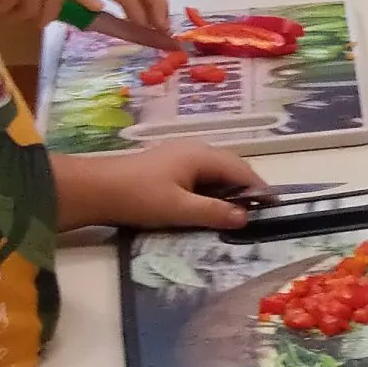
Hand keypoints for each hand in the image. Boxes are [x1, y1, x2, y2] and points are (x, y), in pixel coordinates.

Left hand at [52, 141, 260, 233]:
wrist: (94, 189)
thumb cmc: (138, 197)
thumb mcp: (179, 209)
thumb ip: (215, 213)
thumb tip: (245, 217)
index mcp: (202, 155)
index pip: (242, 171)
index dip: (259, 189)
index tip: (273, 208)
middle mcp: (195, 149)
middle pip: (231, 167)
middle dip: (246, 189)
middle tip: (257, 213)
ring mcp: (180, 155)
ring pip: (215, 172)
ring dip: (228, 190)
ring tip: (235, 213)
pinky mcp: (168, 165)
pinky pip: (200, 175)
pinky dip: (211, 189)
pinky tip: (207, 206)